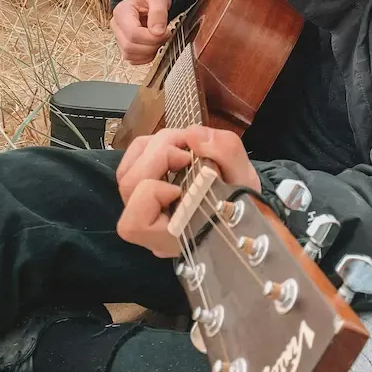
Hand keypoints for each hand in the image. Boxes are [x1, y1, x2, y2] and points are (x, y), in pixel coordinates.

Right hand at [111, 0, 171, 64]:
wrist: (149, 0)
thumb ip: (159, 13)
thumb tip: (158, 33)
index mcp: (121, 12)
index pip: (133, 33)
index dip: (151, 37)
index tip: (166, 32)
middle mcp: (116, 26)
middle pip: (129, 46)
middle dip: (151, 45)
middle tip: (165, 36)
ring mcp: (119, 38)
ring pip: (130, 55)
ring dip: (149, 52)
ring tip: (159, 39)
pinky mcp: (124, 47)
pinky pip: (133, 60)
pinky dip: (146, 57)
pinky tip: (153, 46)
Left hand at [115, 126, 260, 256]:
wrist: (246, 206)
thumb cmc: (244, 200)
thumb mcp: (245, 176)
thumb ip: (224, 152)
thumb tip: (191, 135)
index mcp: (175, 236)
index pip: (135, 223)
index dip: (152, 196)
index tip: (182, 186)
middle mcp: (153, 228)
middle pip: (128, 187)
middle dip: (157, 155)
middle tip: (187, 149)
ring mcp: (144, 210)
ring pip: (125, 173)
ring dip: (153, 148)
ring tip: (183, 144)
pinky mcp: (143, 191)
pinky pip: (130, 164)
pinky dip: (150, 147)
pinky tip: (175, 147)